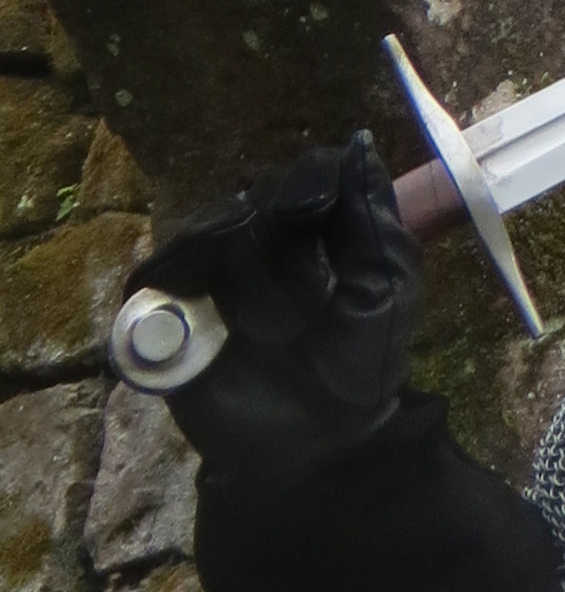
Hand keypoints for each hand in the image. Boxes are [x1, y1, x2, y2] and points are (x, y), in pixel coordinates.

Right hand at [144, 134, 421, 483]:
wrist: (321, 450)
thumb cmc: (362, 369)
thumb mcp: (385, 288)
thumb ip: (371, 216)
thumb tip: (359, 142)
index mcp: (309, 237)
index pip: (297, 180)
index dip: (305, 183)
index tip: (316, 207)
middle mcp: (255, 253)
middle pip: (249, 202)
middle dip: (272, 229)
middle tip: (297, 280)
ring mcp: (209, 286)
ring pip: (204, 233)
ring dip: (236, 258)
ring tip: (266, 309)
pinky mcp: (169, 325)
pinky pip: (151, 281)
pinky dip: (171, 273)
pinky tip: (199, 288)